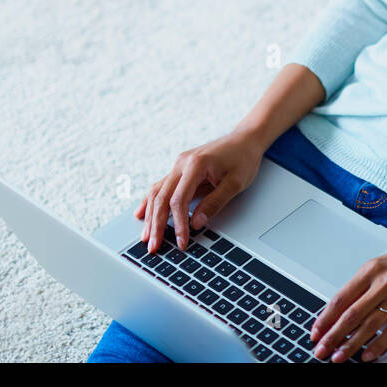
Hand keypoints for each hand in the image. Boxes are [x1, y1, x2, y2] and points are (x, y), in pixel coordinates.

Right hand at [135, 132, 264, 252]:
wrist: (244, 139)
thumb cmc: (243, 158)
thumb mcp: (235, 183)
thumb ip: (215, 203)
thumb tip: (196, 224)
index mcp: (195, 165)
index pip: (179, 200)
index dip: (178, 224)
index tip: (182, 242)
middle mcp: (181, 163)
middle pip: (162, 197)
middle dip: (156, 225)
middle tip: (154, 247)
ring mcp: (178, 165)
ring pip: (157, 192)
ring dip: (150, 216)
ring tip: (147, 237)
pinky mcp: (179, 169)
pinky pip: (161, 186)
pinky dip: (150, 201)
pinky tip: (142, 213)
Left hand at [309, 241, 386, 361]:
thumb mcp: (381, 265)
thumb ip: (362, 285)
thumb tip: (340, 310)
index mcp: (370, 270)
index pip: (341, 298)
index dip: (325, 318)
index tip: (316, 332)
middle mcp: (383, 284)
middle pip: (351, 315)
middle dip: (332, 336)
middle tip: (321, 350)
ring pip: (368, 327)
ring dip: (350, 345)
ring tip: (338, 357)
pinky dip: (377, 347)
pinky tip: (366, 356)